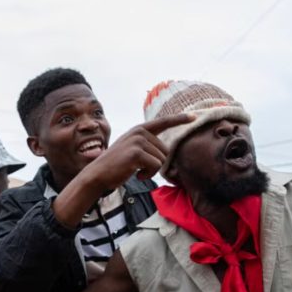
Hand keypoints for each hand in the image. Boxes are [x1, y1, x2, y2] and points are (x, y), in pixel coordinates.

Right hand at [80, 113, 195, 191]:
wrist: (98, 174)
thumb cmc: (115, 165)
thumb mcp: (131, 149)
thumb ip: (146, 145)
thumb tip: (165, 152)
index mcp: (139, 130)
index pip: (163, 122)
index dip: (180, 119)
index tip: (194, 116)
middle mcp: (139, 132)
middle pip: (165, 150)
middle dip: (156, 163)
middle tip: (140, 168)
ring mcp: (138, 141)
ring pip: (161, 160)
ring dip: (151, 170)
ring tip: (135, 170)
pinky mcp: (137, 153)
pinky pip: (155, 167)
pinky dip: (148, 174)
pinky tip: (136, 174)